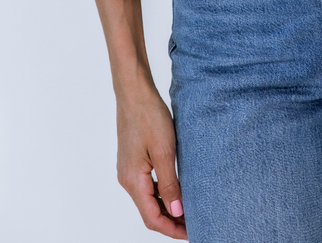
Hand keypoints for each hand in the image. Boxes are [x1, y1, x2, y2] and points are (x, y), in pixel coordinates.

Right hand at [116, 85, 187, 238]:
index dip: (172, 229)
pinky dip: (161, 192)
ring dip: (167, 207)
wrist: (135, 93)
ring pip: (148, 198)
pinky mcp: (133, 160)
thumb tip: (177, 211)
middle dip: (171, 221)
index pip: (152, 218)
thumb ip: (169, 184)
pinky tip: (176, 189)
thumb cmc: (149, 117)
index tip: (191, 234)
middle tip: (194, 225)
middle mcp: (127, 179)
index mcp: (133, 181)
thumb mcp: (164, 151)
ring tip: (188, 210)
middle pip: (149, 211)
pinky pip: (147, 185)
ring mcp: (129, 170)